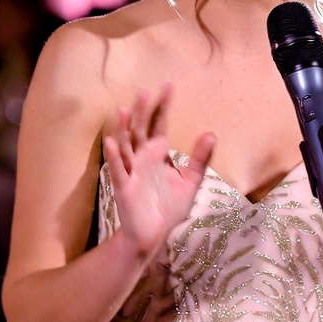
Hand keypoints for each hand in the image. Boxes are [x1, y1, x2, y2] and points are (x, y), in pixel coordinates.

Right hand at [104, 84, 214, 258]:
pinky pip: (117, 170)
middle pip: (140, 129)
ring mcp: (131, 171)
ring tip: (125, 110)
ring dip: (124, 128)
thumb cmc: (169, 207)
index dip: (162, 106)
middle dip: (142, 111)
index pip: (159, 124)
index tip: (168, 86)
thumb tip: (211, 133)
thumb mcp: (190, 181)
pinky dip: (114, 156)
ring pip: (126, 145)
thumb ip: (199, 158)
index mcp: (157, 154)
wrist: (154, 235)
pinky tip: (111, 142)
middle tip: (144, 90)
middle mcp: (142, 158)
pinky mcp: (124, 187)